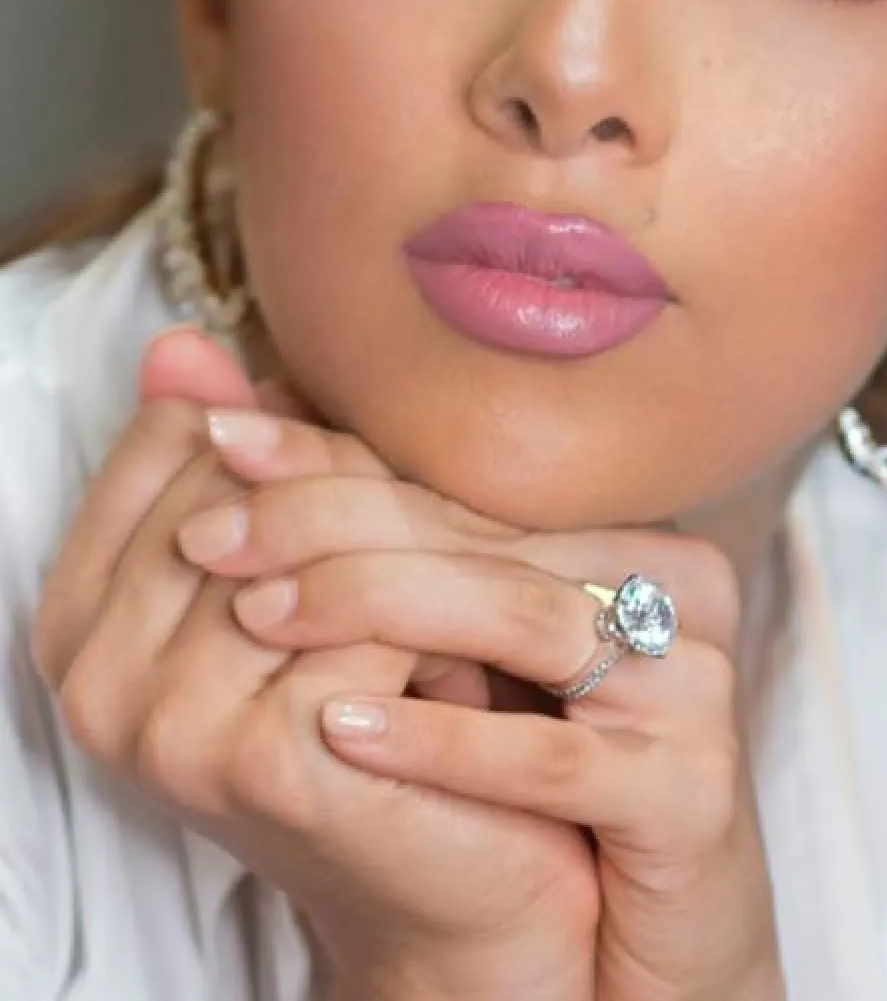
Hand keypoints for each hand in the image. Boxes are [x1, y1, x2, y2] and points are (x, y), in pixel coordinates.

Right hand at [32, 329, 597, 1000]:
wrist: (454, 879)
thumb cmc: (380, 709)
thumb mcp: (296, 575)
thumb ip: (234, 466)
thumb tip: (183, 341)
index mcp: (77, 621)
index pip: (178, 441)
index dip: (286, 431)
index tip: (360, 466)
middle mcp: (98, 681)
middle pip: (249, 483)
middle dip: (358, 483)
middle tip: (437, 536)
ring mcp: (171, 725)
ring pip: (315, 540)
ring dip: (411, 549)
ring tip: (462, 595)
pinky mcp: (263, 758)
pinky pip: (370, 616)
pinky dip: (439, 622)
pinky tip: (472, 665)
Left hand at [181, 405, 785, 999]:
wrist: (646, 946)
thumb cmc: (543, 791)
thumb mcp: (472, 663)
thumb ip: (403, 564)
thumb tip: (256, 448)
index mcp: (627, 541)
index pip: (468, 482)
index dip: (340, 458)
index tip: (224, 439)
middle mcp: (673, 590)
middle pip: (487, 535)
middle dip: (332, 524)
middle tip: (213, 533)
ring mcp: (691, 687)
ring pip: (521, 617)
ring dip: (376, 608)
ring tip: (258, 616)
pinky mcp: (693, 790)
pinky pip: (551, 756)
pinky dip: (438, 738)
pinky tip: (337, 726)